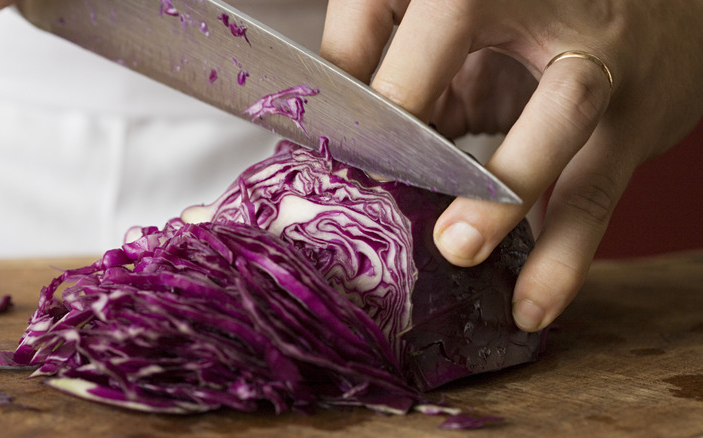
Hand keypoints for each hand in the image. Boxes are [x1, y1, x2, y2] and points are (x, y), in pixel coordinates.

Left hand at [320, 0, 702, 331]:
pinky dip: (563, 254)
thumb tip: (334, 113)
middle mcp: (548, 6)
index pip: (424, 11)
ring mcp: (600, 61)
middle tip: (385, 170)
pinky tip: (532, 302)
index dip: (374, 72)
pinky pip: (597, 193)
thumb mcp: (459, 15)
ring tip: (462, 252)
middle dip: (420, 97)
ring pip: (561, 122)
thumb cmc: (531, 15)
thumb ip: (395, 48)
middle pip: (468, 24)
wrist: (650, 10)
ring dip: (506, 199)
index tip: (341, 141)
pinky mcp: (634, 122)